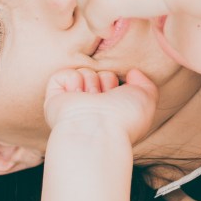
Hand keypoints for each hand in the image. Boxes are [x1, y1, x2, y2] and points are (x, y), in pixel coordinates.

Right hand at [43, 67, 158, 141]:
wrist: (98, 129)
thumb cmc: (124, 118)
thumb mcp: (146, 99)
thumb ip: (145, 83)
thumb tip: (132, 73)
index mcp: (108, 107)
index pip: (112, 78)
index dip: (118, 83)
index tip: (119, 96)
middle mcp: (90, 105)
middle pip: (99, 72)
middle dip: (105, 81)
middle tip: (103, 99)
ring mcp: (72, 103)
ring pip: (84, 71)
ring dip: (91, 83)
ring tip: (90, 100)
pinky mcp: (54, 100)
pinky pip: (62, 74)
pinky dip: (71, 80)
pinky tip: (75, 95)